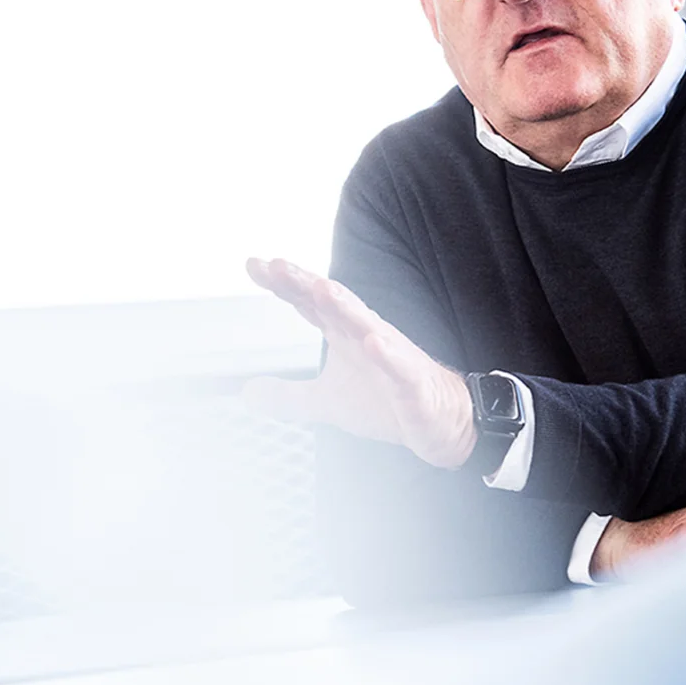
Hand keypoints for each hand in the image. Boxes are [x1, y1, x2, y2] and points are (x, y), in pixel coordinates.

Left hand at [240, 258, 477, 469]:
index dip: (283, 284)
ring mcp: (390, 356)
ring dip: (345, 306)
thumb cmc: (385, 400)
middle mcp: (365, 335)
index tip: (255, 264)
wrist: (438, 420)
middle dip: (306, 283)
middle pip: (333, 303)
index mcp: (343, 334)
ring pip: (367, 325)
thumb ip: (288, 396)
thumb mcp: (326, 403)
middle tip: (279, 265)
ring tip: (324, 289)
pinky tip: (374, 343)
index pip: (309, 303)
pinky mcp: (411, 382)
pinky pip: (399, 366)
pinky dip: (387, 354)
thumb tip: (247, 393)